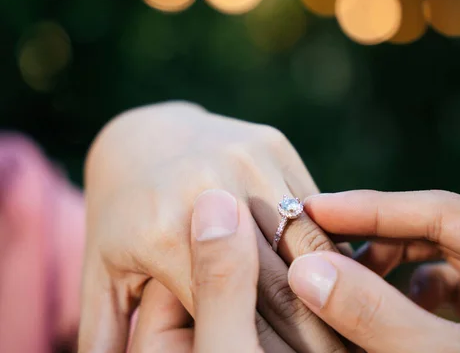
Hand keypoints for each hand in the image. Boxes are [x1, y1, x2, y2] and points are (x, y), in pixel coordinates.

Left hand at [79, 102, 345, 351]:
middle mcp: (207, 189)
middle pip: (281, 282)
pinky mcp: (272, 145)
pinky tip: (340, 277)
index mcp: (162, 235)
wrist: (142, 136)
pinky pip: (315, 208)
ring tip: (347, 322)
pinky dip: (330, 246)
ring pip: (310, 244)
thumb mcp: (104, 277)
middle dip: (314, 332)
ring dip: (335, 289)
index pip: (232, 313)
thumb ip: (107, 335)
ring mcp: (245, 161)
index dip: (268, 351)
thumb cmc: (124, 218)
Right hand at [288, 190, 459, 351]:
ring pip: (444, 255)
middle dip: (375, 240)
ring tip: (345, 282)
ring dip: (391, 267)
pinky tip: (390, 314)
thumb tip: (307, 270)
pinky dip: (415, 295)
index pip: (441, 210)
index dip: (367, 209)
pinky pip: (456, 284)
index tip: (312, 206)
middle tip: (318, 245)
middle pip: (439, 229)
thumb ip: (375, 315)